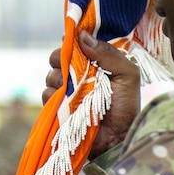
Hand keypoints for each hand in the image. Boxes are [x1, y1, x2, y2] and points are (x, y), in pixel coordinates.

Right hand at [43, 31, 140, 158]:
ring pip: (50, 75)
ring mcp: (67, 91)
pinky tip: (66, 102)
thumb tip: (82, 35)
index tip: (72, 43)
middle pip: (58, 57)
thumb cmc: (126, 107)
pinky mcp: (58, 107)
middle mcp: (79, 75)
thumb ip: (108, 53)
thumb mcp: (127, 75)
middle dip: (60, 59)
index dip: (72, 42)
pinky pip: (46, 94)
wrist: (117, 139)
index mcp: (96, 63)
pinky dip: (53, 96)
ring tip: (74, 91)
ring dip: (58, 79)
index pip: (77, 44)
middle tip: (72, 68)